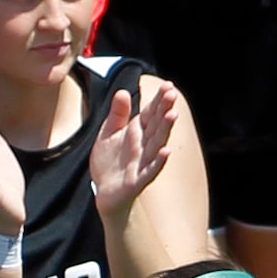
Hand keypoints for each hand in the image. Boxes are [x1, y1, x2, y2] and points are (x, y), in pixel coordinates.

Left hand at [89, 81, 181, 220]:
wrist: (104, 191)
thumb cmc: (110, 162)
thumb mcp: (108, 132)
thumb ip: (117, 114)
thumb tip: (122, 92)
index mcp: (138, 132)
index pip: (151, 113)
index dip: (159, 100)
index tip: (168, 85)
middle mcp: (144, 145)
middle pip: (156, 125)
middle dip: (164, 109)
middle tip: (172, 94)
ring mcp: (143, 162)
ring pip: (157, 143)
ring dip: (165, 130)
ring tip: (172, 115)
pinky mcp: (138, 179)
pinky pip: (150, 170)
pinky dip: (158, 161)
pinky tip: (165, 151)